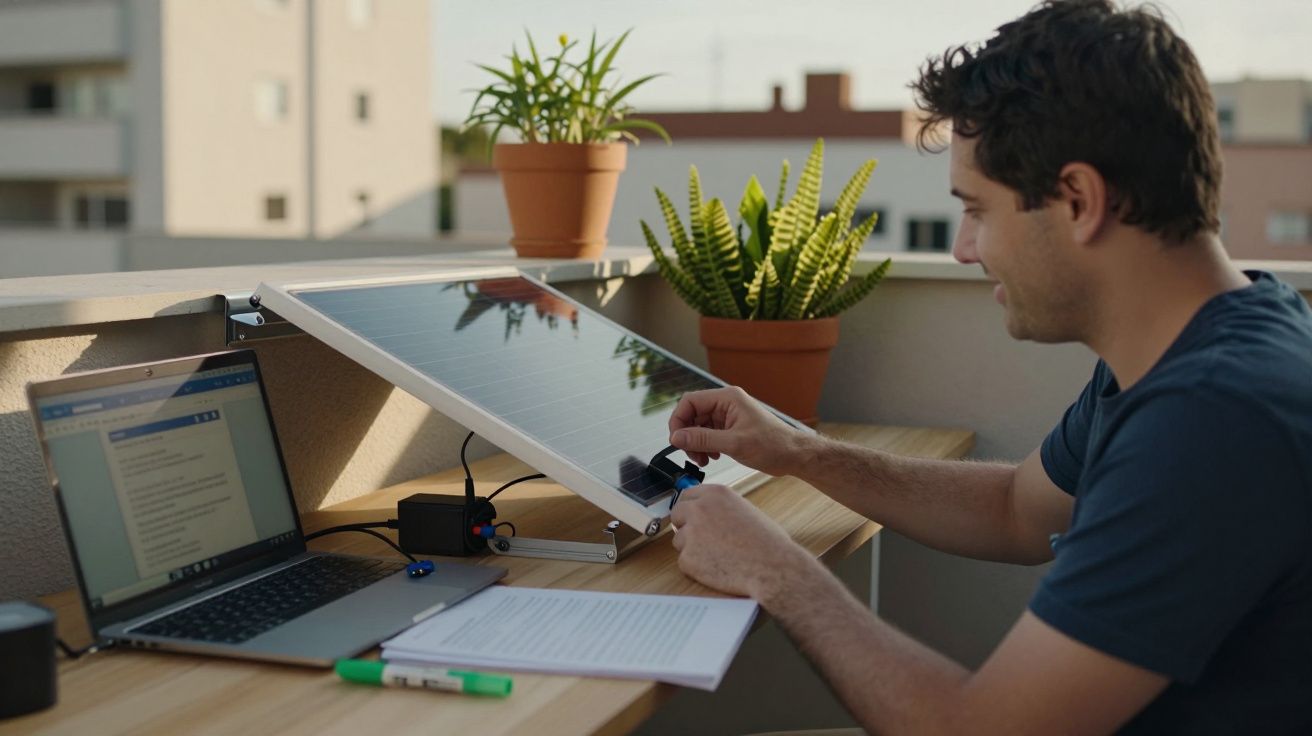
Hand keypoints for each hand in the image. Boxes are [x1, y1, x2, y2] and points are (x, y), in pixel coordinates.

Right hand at [668, 386, 809, 476]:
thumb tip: (677, 438)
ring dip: (696, 443)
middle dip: (688, 435)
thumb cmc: (773, 445)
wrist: (793, 455)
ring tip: (704, 460)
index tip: (676, 440)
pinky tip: (713, 457)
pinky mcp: (730, 429)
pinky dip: (705, 446)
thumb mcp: (734, 443)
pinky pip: (708, 434)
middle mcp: (726, 404)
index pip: (690, 401)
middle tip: (692, 455)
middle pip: (692, 414)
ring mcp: (728, 416)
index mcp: (728, 398)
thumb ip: (703, 439)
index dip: (679, 420)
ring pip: (699, 426)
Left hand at [669, 483, 814, 600]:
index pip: (686, 495)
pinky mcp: (688, 558)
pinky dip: (696, 567)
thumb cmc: (767, 542)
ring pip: (679, 539)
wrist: (772, 567)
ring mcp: (691, 534)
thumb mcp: (744, 509)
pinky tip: (718, 568)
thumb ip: (721, 507)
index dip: (690, 508)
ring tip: (719, 555)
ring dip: (692, 548)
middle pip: (677, 514)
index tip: (692, 516)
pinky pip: (685, 561)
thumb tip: (707, 511)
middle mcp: (699, 509)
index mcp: (715, 494)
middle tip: (702, 539)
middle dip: (686, 526)